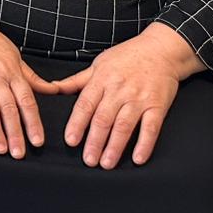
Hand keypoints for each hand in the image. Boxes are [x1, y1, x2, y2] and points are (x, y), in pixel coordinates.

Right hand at [0, 0, 57, 158]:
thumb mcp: (15, 55)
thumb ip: (32, 77)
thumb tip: (53, 90)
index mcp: (13, 72)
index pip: (27, 101)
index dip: (33, 122)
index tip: (37, 141)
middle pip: (9, 108)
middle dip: (16, 133)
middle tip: (19, 153)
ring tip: (0, 149)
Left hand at [56, 22, 203, 168]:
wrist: (160, 49)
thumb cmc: (126, 57)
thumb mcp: (98, 64)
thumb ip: (76, 81)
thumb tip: (52, 88)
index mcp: (101, 80)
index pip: (85, 104)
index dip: (77, 123)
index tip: (71, 141)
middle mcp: (119, 90)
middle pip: (104, 118)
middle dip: (94, 141)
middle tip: (88, 160)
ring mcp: (139, 98)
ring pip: (124, 125)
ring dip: (115, 146)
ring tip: (106, 163)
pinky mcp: (158, 106)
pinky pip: (151, 127)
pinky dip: (145, 144)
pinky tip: (137, 158)